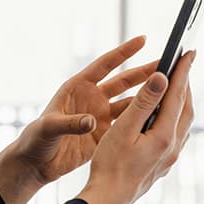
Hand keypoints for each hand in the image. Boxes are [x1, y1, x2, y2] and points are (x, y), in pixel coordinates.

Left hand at [0, 36, 157, 203]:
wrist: (36, 163)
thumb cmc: (35, 140)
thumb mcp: (49, 128)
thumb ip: (69, 123)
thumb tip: (91, 122)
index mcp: (77, 87)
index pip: (104, 65)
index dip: (123, 52)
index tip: (143, 39)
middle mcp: (91, 98)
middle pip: (123, 81)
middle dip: (143, 72)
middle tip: (166, 64)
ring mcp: (100, 116)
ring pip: (129, 102)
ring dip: (147, 96)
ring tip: (169, 89)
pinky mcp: (104, 134)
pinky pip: (127, 124)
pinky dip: (141, 120)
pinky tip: (158, 118)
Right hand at [77, 49, 196, 203]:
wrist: (109, 200)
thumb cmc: (110, 165)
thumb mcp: (123, 129)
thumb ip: (143, 103)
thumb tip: (162, 78)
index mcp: (164, 135)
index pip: (177, 95)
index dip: (183, 71)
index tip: (189, 52)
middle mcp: (173, 147)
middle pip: (185, 108)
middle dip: (185, 84)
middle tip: (185, 63)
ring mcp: (170, 157)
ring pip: (183, 122)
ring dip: (181, 100)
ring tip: (176, 85)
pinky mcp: (163, 164)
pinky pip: (176, 133)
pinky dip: (174, 116)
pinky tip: (165, 115)